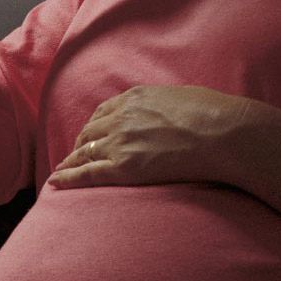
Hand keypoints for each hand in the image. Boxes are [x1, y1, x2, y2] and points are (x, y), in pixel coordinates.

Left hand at [46, 85, 280, 189]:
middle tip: (74, 156)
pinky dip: (68, 178)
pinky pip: (88, 173)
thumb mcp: (184, 97)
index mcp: (136, 97)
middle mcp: (122, 117)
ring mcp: (121, 142)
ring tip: (61, 172)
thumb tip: (168, 110)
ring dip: (70, 162)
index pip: (104, 111)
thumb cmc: (215, 115)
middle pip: (90, 132)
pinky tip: (56, 182)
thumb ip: (165, 104)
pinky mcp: (125, 168)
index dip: (94, 125)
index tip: (90, 134)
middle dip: (80, 144)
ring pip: (84, 152)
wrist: (225, 134)